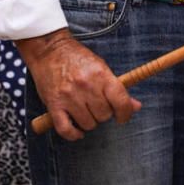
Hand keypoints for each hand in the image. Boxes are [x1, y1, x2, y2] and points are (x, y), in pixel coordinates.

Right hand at [16, 29, 140, 140]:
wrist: (49, 50)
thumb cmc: (77, 58)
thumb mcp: (102, 67)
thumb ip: (118, 88)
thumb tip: (135, 106)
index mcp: (101, 75)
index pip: (121, 102)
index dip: (125, 113)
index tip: (123, 117)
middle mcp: (86, 86)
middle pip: (104, 115)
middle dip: (104, 114)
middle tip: (98, 106)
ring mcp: (69, 96)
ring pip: (88, 124)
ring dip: (89, 122)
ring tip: (86, 111)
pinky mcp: (53, 104)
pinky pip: (65, 129)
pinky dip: (73, 134)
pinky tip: (77, 131)